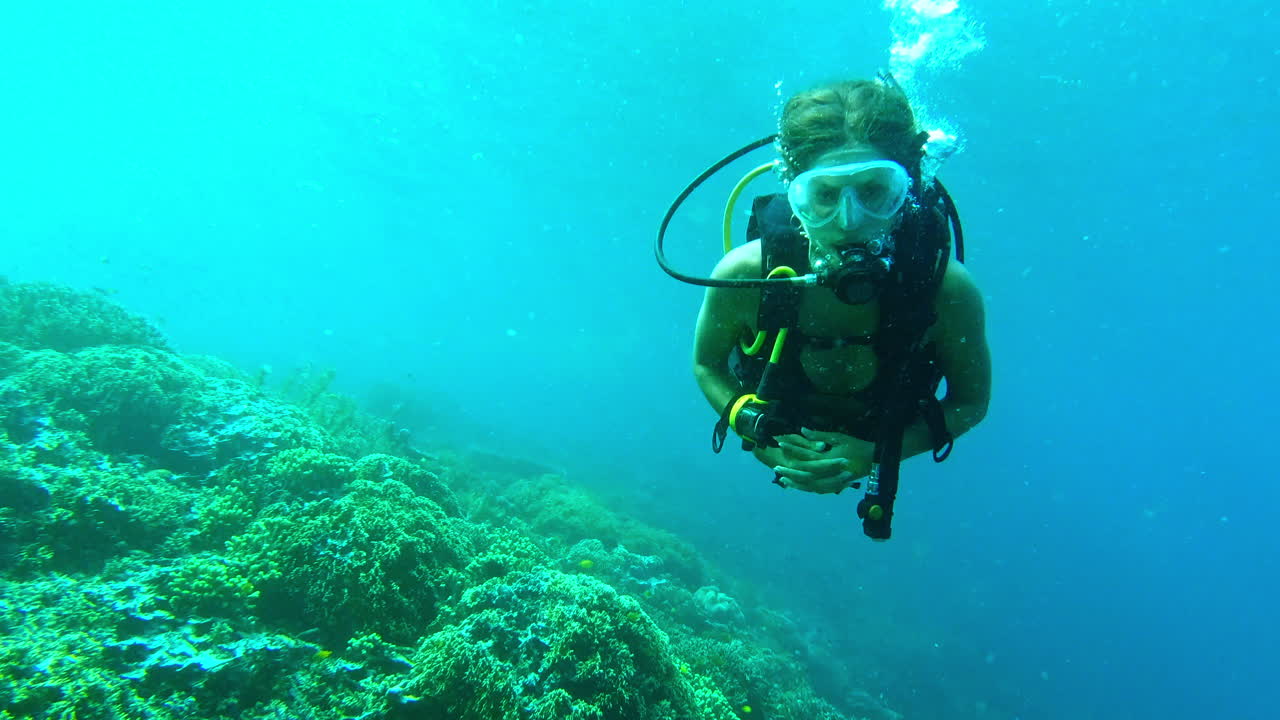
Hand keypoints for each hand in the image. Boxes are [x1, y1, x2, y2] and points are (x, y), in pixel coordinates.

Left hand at [754, 427, 874, 493]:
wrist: (874, 459)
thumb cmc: (857, 446)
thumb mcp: (839, 437)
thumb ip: (819, 436)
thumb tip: (802, 430)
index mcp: (829, 461)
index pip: (806, 456)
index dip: (792, 450)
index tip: (780, 444)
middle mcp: (829, 474)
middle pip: (805, 476)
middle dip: (789, 472)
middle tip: (776, 467)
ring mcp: (832, 482)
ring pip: (809, 486)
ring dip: (795, 483)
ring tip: (782, 480)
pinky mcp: (835, 486)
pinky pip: (817, 490)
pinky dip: (806, 489)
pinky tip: (796, 486)